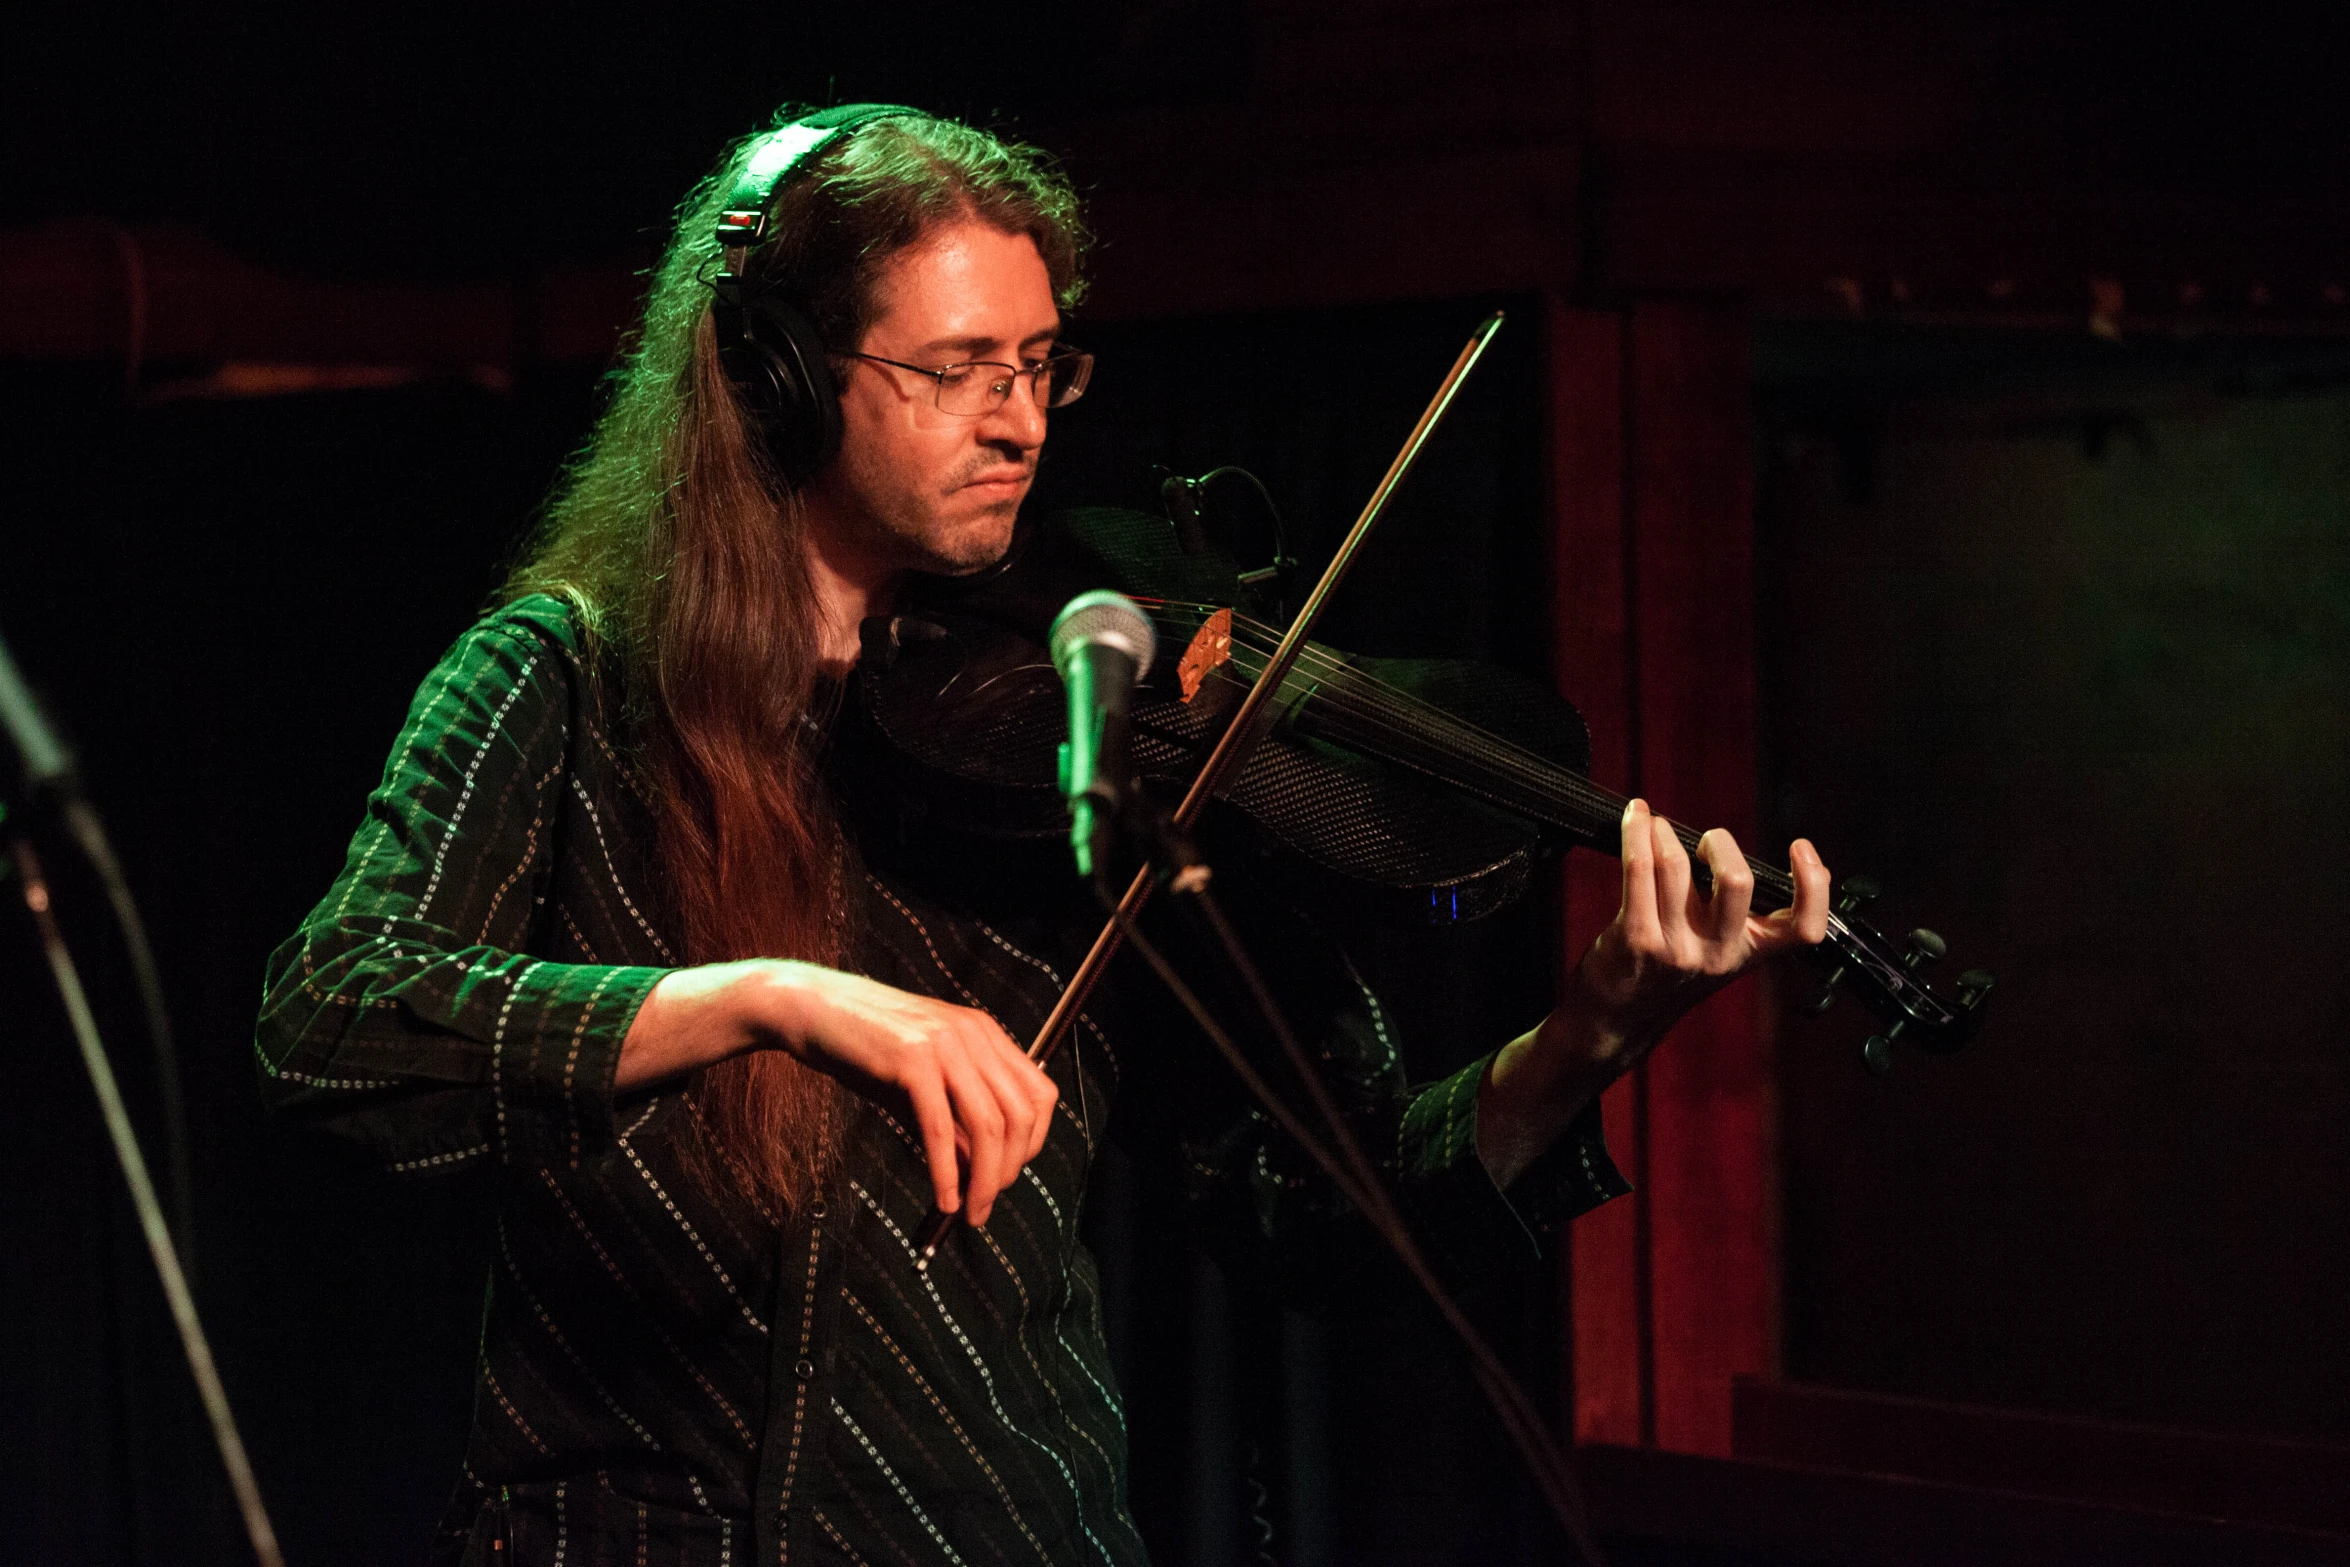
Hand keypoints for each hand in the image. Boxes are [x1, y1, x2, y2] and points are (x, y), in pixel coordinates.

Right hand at [622, 961, 1057, 1225]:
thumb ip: (954, 1120)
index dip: (1034, 1143)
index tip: (1009, 1176)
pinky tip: (944, 1199)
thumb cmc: (864, 1050)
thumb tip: (980, 1172)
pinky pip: (940, 1128)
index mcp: (984, 1033)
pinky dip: (946, 1172)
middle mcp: (973, 1034)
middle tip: (986, 1203)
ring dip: (984, 1180)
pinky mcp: (911, 1060)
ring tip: (970, 1212)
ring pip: (988, 1125)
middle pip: (1020, 1115)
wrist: (810, 1008)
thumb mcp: (920, 1084)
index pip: (1039, 1093)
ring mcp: (944, 1043)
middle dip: (1010, 1169)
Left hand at [1476, 799, 1829, 1184]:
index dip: (1814, 885)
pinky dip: (1635, 833)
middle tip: (1702, 842)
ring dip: (1664, 833)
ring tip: (1655, 826)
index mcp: (1750, 953)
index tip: (1800, 848)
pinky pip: (1638, 870)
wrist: (1617, 1020)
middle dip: (1719, 843)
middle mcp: (1719, 954)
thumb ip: (1733, 914)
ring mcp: (1677, 948)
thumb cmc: (1667, 974)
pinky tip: (1635, 817)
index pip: (1805, 929)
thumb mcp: (1716, 952)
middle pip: (1736, 882)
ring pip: (1677, 867)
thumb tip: (1726, 849)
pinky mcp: (1637, 939)